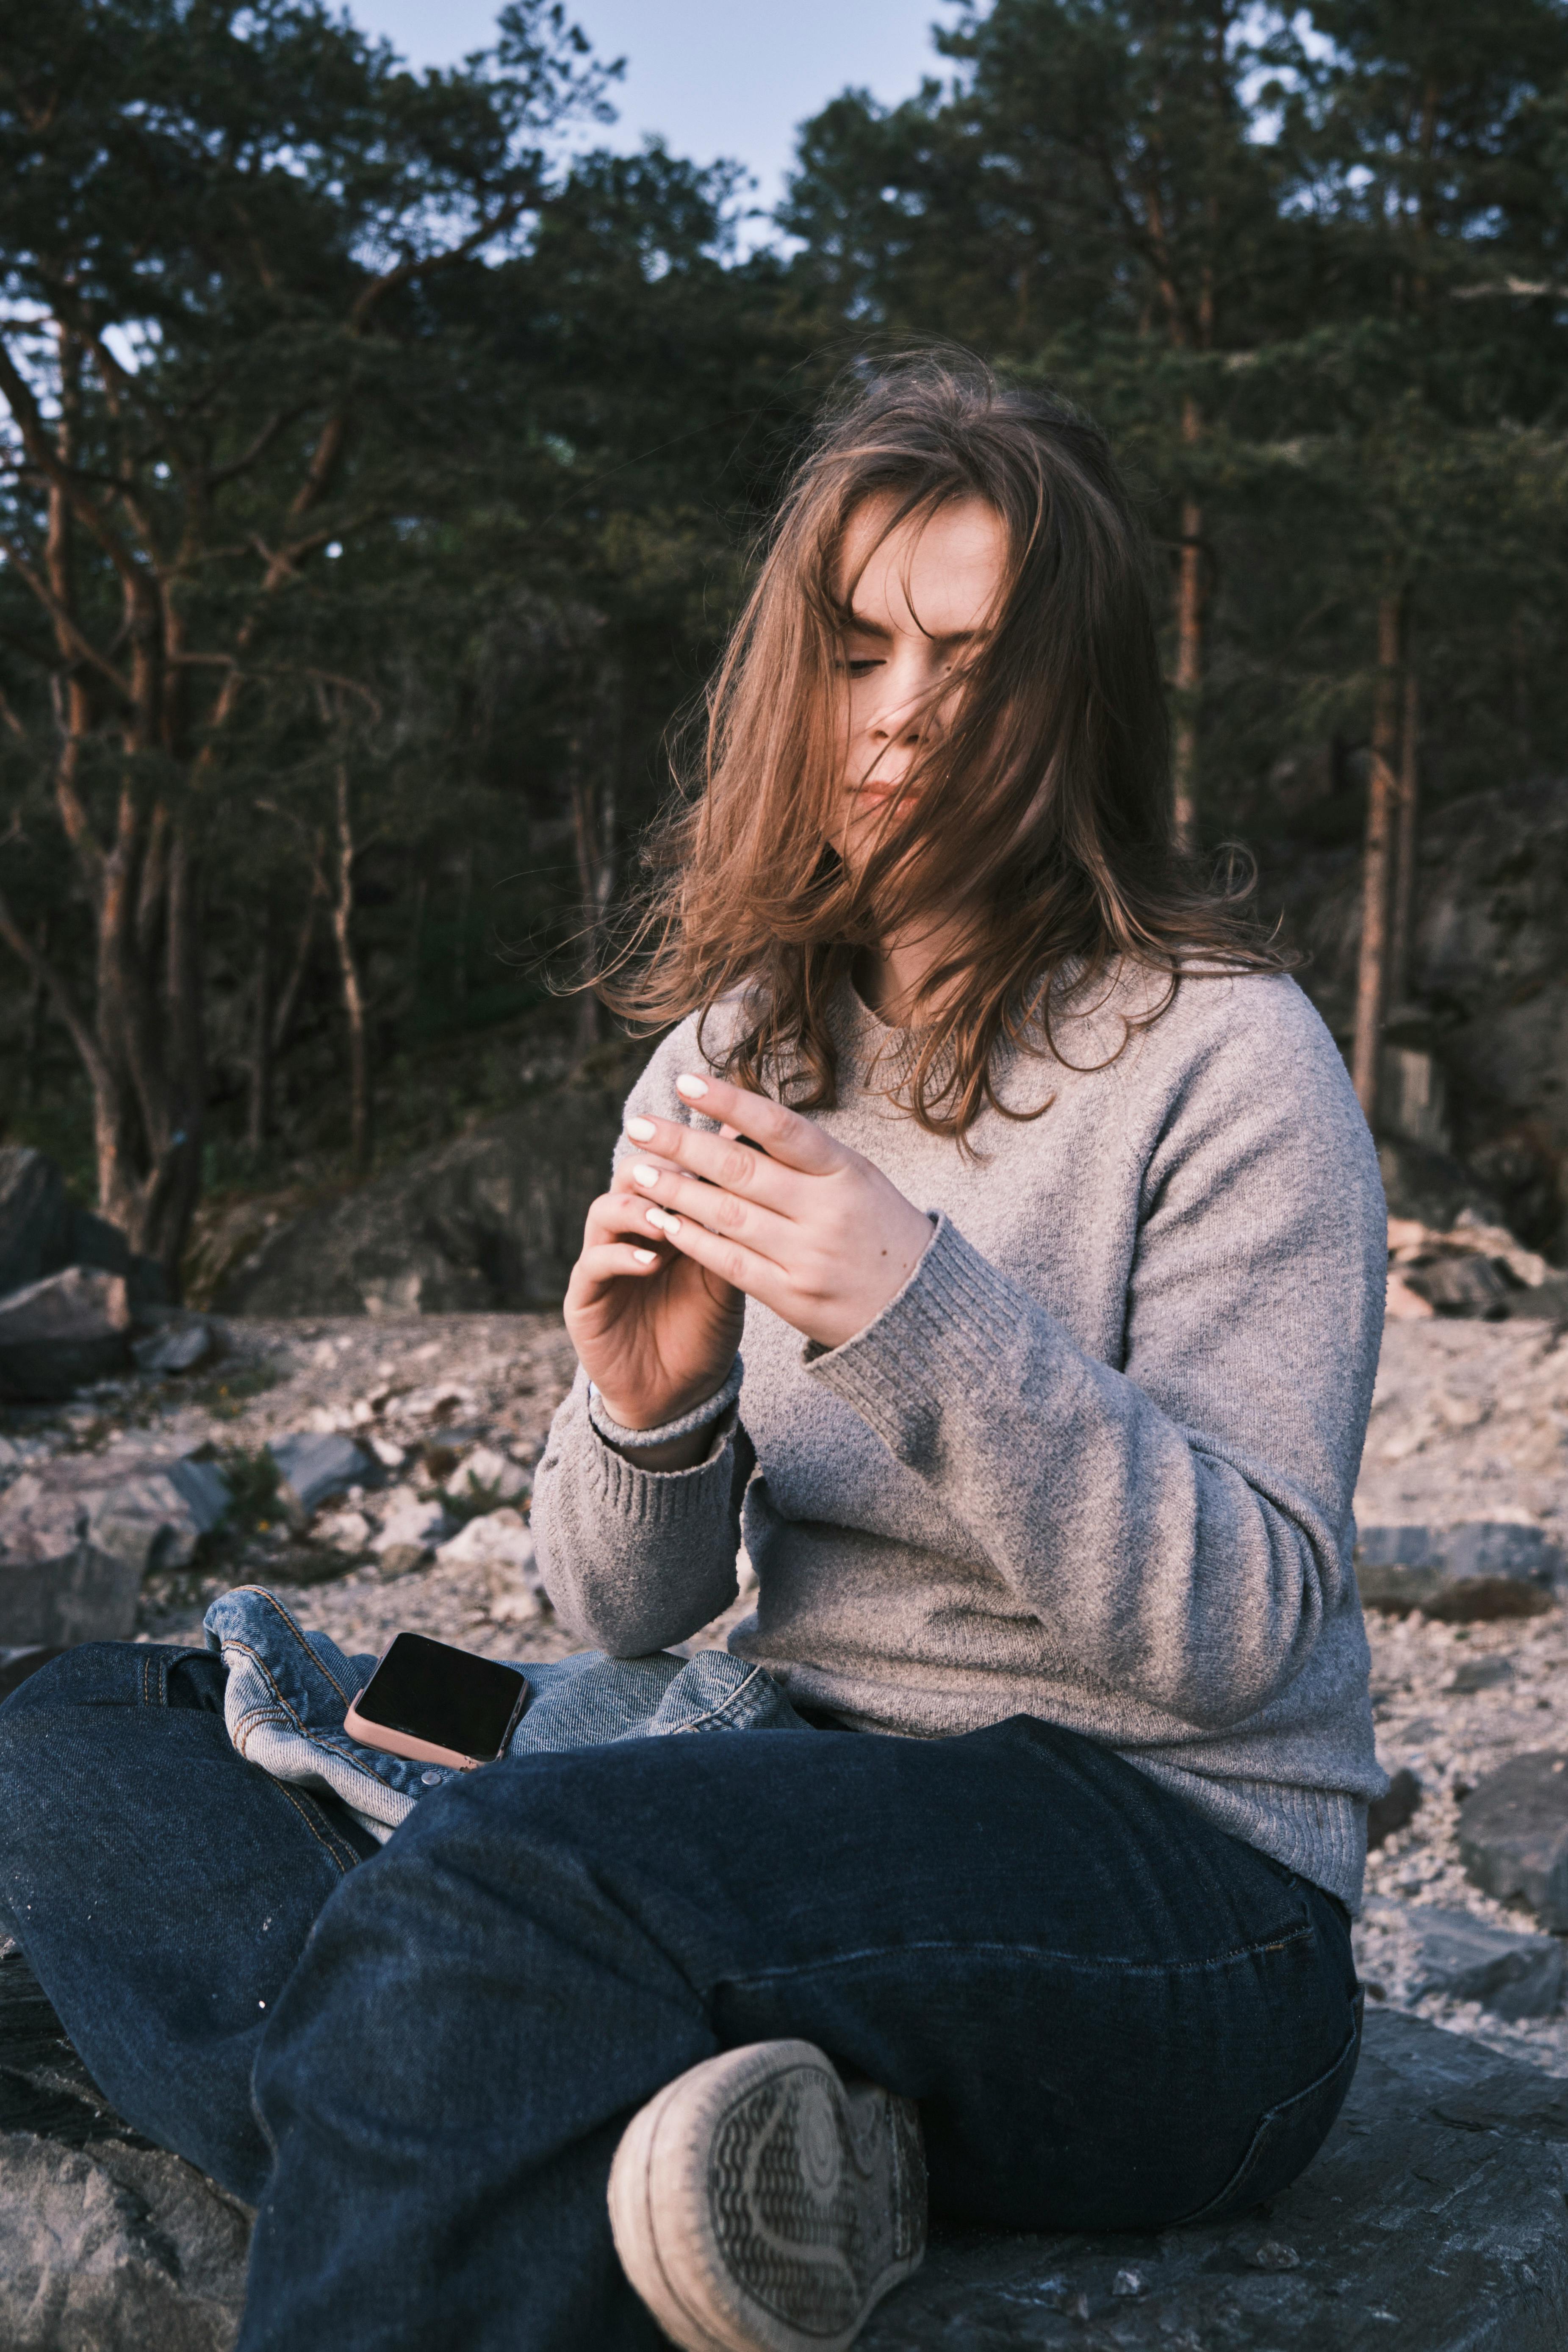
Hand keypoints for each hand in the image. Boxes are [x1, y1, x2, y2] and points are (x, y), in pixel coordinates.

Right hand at [564, 1172, 745, 1434]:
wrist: (679, 1395)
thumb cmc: (705, 1331)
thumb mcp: (727, 1280)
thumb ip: (731, 1235)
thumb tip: (762, 1180)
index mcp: (665, 1220)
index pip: (669, 1168)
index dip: (691, 1154)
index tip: (725, 1144)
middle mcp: (629, 1233)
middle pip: (630, 1176)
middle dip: (658, 1172)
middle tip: (687, 1179)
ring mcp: (601, 1261)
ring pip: (604, 1211)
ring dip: (637, 1211)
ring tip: (667, 1223)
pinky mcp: (583, 1298)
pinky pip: (592, 1264)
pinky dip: (620, 1257)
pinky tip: (650, 1262)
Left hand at [618, 1069, 934, 1353]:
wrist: (920, 1309)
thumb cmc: (878, 1230)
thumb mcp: (858, 1180)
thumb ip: (804, 1155)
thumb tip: (738, 1118)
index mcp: (846, 1171)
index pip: (781, 1127)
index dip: (731, 1102)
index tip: (684, 1082)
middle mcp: (826, 1211)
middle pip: (741, 1169)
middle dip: (683, 1145)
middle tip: (637, 1125)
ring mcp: (809, 1255)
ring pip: (727, 1215)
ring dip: (676, 1191)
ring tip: (636, 1171)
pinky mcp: (792, 1296)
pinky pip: (731, 1263)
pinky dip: (693, 1241)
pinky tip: (662, 1222)